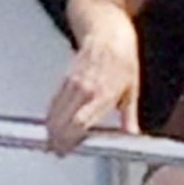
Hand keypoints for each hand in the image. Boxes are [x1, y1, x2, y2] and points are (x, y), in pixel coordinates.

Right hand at [44, 26, 140, 154]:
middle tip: (56, 150)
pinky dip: (50, 114)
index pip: (80, 123)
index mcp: (104, 95)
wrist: (108, 34)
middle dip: (57, 138)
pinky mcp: (66, 77)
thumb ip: (129, 116)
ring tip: (51, 141)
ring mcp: (74, 83)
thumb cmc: (124, 60)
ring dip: (51, 128)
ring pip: (55, 111)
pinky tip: (51, 123)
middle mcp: (86, 89)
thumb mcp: (132, 89)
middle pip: (63, 120)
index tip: (66, 150)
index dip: (70, 139)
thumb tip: (132, 134)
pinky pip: (54, 100)